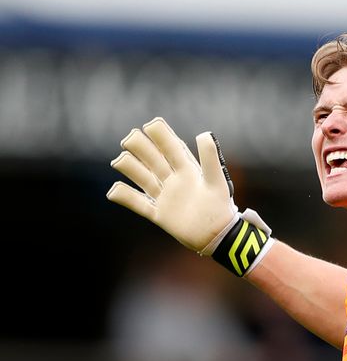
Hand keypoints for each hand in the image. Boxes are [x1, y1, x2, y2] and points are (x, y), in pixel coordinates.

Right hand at [107, 117, 272, 274]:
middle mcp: (174, 181)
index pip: (172, 149)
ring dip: (132, 169)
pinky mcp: (159, 215)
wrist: (218, 235)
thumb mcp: (216, 180)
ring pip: (144, 179)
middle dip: (142, 149)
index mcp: (188, 171)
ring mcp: (165, 197)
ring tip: (119, 160)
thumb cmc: (221, 207)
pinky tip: (112, 190)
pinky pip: (139, 205)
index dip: (162, 137)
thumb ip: (210, 158)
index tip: (151, 124)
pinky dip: (126, 198)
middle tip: (129, 138)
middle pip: (154, 161)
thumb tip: (204, 133)